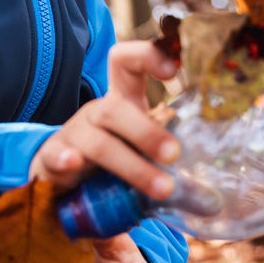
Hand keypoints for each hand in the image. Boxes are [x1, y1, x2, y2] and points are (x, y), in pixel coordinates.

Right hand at [30, 40, 180, 198]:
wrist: (58, 185)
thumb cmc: (108, 168)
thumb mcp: (141, 163)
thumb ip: (174, 182)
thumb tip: (212, 206)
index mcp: (121, 105)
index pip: (128, 64)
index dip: (147, 57)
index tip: (175, 70)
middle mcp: (97, 114)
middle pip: (116, 109)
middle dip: (147, 131)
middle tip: (175, 155)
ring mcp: (72, 135)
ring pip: (99, 141)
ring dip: (130, 164)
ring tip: (160, 189)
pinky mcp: (50, 159)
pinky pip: (55, 155)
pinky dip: (64, 159)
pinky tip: (73, 164)